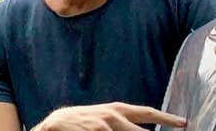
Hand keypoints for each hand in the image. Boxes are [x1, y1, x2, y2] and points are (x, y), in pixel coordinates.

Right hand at [35, 103, 186, 130]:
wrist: (54, 125)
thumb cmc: (82, 123)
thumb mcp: (102, 118)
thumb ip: (121, 123)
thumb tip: (143, 130)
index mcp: (116, 110)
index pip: (147, 112)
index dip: (167, 117)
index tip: (184, 123)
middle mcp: (113, 116)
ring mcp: (104, 126)